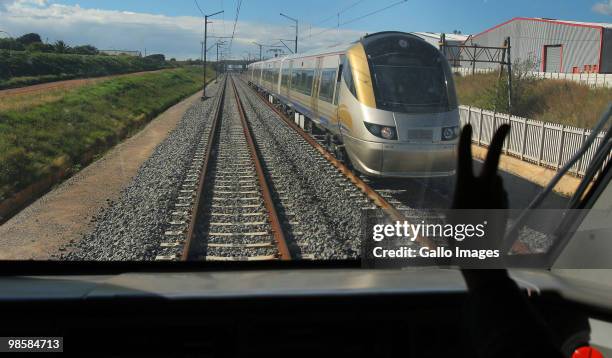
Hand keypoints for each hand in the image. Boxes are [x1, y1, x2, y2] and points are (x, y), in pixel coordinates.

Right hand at [449, 124, 509, 272]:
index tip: (467, 126)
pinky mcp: (505, 205)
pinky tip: (484, 213)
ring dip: (487, 184)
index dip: (464, 140)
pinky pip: (498, 193)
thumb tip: (490, 182)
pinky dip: (492, 197)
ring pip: (494, 180)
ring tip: (476, 207)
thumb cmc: (459, 237)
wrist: (480, 257)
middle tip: (506, 124)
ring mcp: (497, 197)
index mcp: (465, 189)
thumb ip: (469, 193)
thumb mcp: (455, 212)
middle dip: (499, 139)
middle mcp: (484, 189)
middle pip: (493, 158)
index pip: (463, 158)